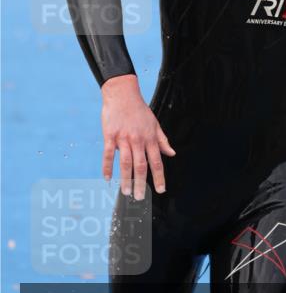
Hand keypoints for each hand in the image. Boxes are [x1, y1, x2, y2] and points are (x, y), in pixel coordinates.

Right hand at [100, 74, 175, 199]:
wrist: (123, 94)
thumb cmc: (139, 110)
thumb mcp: (155, 124)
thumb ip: (162, 140)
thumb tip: (172, 153)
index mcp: (150, 138)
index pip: (156, 161)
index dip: (159, 177)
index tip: (160, 190)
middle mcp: (138, 140)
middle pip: (140, 166)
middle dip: (141, 183)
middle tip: (140, 197)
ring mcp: (123, 138)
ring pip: (125, 162)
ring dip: (126, 179)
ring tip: (126, 192)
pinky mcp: (110, 135)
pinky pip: (108, 154)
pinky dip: (107, 167)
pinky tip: (107, 178)